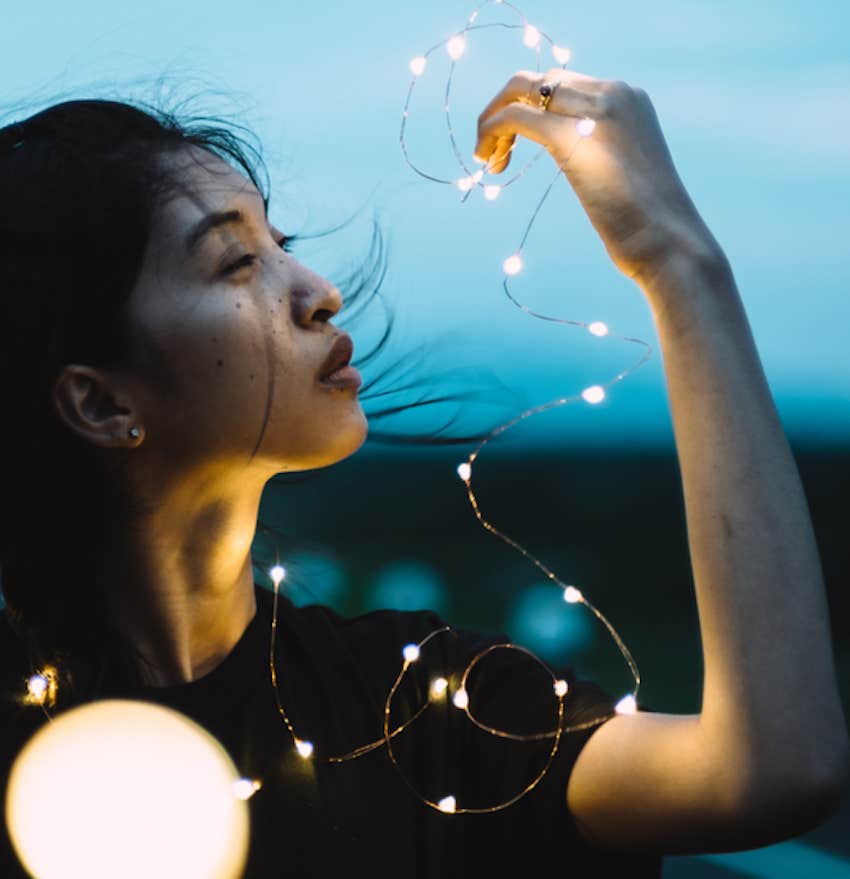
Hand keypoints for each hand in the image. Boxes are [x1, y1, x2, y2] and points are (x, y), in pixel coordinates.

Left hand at [474, 69, 724, 284]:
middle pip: (538, 80)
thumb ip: (602, 154)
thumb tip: (583, 164)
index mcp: (628, 98)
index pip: (563, 84)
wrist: (671, 244)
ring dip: (493, 120)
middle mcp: (613, 92)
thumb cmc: (651, 225)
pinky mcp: (571, 138)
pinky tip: (490, 161)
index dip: (530, 108)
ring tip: (488, 158)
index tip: (513, 146)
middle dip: (506, 109)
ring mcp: (594, 111)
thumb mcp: (625, 174)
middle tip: (493, 152)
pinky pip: (515, 118)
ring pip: (521, 89)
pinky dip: (492, 132)